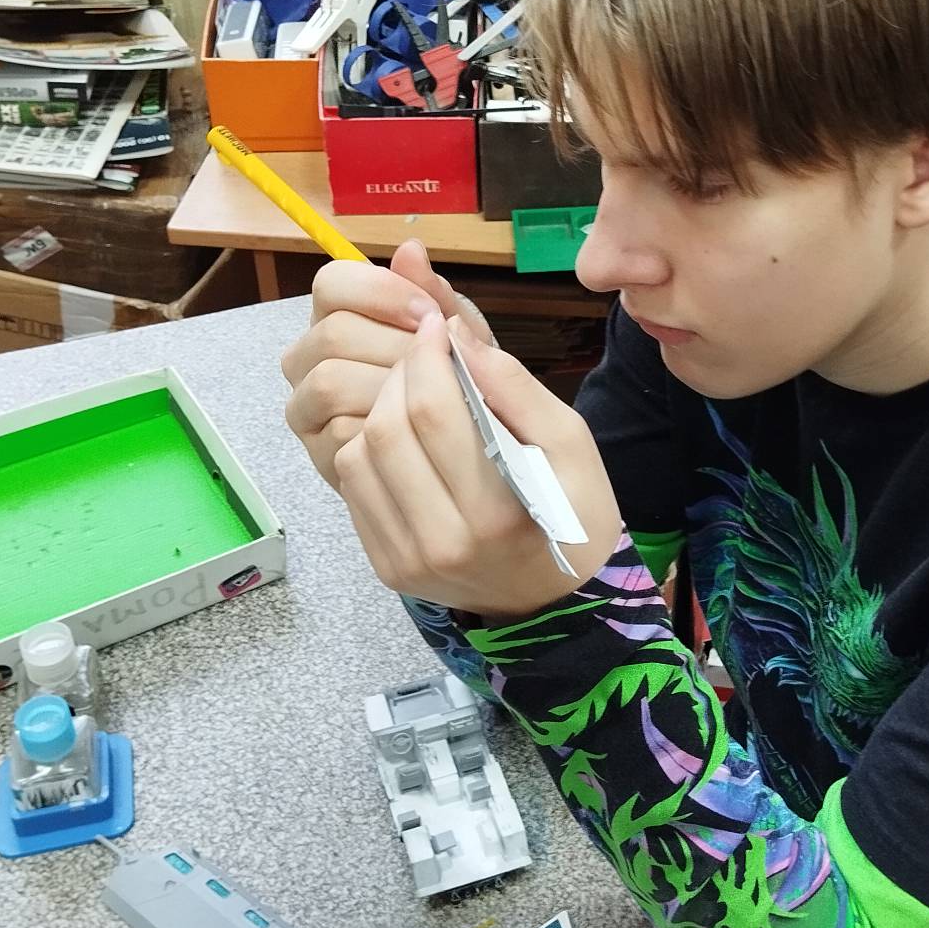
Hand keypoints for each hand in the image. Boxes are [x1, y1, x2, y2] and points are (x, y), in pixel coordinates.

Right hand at [281, 240, 494, 488]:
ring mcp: (306, 404)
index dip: (381, 292)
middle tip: (438, 365)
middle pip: (334, 333)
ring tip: (429, 397)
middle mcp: (309, 355)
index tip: (429, 314)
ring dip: (389, 388)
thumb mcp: (456, 333)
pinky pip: (340, 432)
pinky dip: (385, 430)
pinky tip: (416, 433)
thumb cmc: (455, 380)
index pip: (331, 282)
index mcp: (337, 314)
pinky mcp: (316, 450)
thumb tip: (410, 251)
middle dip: (396, 347)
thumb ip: (433, 292)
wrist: (463, 449)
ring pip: (330, 381)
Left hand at [333, 311, 621, 618]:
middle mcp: (442, 542)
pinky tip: (405, 438)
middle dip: (400, 375)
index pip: (432, 413)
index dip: (426, 355)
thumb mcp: (572, 444)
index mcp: (496, 514)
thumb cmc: (574, 515)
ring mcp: (405, 559)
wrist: (555, 601)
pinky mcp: (385, 565)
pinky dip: (371, 448)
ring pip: (358, 456)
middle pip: (387, 431)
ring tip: (414, 393)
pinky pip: (354, 487)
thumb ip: (515, 387)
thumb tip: (457, 335)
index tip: (437, 326)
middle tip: (425, 352)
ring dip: (380, 409)